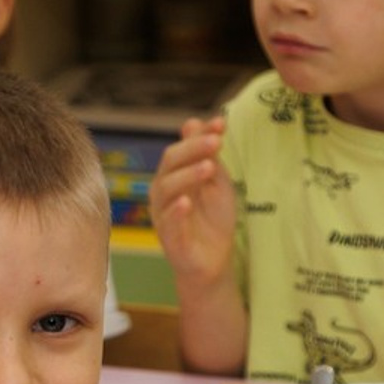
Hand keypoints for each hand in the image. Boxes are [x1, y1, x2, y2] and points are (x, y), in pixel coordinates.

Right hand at [149, 116, 236, 287]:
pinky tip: (187, 202)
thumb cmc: (212, 222)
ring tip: (209, 168)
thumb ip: (207, 156)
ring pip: (165, 189)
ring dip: (187, 176)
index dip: (198, 136)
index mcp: (173, 178)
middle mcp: (163, 194)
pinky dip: (176, 211)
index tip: (221, 124)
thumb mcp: (216, 183)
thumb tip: (194, 121)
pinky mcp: (169, 240)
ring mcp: (163, 216)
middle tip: (216, 142)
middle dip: (193, 150)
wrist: (214, 262)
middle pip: (169, 164)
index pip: (180, 150)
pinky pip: (167, 223)